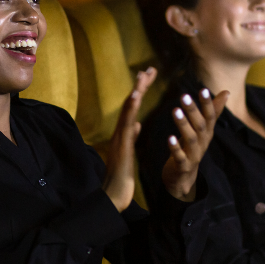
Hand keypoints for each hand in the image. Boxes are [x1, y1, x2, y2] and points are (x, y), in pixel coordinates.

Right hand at [103, 68, 157, 211]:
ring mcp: (119, 137)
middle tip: (150, 69)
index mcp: (124, 133)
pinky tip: (135, 97)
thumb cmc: (122, 177)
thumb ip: (131, 137)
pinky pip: (126, 124)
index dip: (141, 90)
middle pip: (130, 103)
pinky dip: (130, 109)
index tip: (149, 75)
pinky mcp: (121, 145)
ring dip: (135, 92)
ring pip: (127, 110)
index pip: (133, 107)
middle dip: (140, 85)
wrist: (114, 195)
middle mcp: (120, 131)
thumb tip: (137, 125)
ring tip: (143, 77)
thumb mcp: (129, 153)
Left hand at [161, 88, 228, 200]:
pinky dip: (175, 147)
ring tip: (175, 111)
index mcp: (207, 133)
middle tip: (184, 96)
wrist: (184, 177)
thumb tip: (226, 92)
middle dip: (193, 110)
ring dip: (183, 124)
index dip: (207, 104)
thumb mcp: (201, 130)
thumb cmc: (191, 148)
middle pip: (200, 125)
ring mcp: (194, 155)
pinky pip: (181, 157)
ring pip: (191, 139)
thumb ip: (213, 111)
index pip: (210, 116)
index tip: (202, 90)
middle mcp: (203, 143)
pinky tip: (170, 137)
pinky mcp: (183, 166)